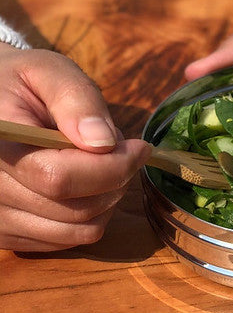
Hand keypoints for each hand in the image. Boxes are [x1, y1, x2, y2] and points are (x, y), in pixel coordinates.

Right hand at [0, 44, 151, 251]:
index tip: (139, 147)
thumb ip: (76, 100)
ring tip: (100, 165)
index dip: (111, 167)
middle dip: (115, 180)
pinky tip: (84, 185)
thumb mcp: (49, 72)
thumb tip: (102, 142)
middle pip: (74, 209)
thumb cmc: (22, 82)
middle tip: (119, 150)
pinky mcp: (5, 235)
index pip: (57, 178)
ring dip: (106, 200)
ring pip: (76, 230)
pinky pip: (66, 240)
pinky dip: (90, 216)